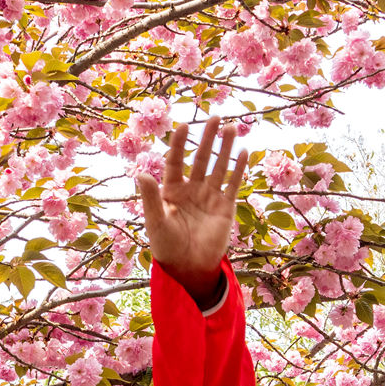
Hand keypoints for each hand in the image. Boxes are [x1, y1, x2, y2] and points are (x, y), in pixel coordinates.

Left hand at [137, 117, 247, 305]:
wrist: (189, 268)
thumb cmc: (167, 246)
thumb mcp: (156, 221)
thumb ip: (151, 197)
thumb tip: (141, 173)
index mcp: (172, 191)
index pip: (176, 161)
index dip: (179, 143)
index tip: (184, 125)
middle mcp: (192, 190)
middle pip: (200, 158)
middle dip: (207, 138)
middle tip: (214, 117)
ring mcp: (209, 197)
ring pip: (218, 167)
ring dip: (224, 147)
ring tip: (230, 127)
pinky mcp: (225, 207)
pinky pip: (232, 183)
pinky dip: (238, 168)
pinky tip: (243, 151)